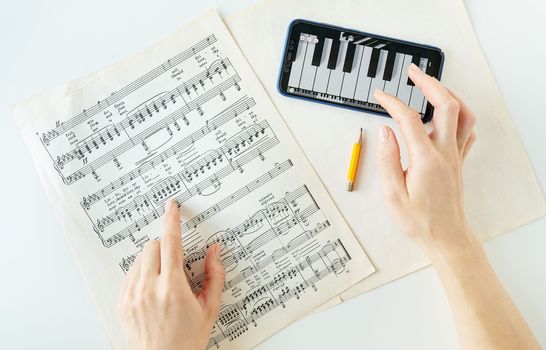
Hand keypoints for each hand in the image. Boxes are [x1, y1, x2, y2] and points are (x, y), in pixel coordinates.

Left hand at [117, 200, 224, 349]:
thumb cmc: (187, 339)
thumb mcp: (209, 308)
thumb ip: (215, 276)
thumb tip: (214, 251)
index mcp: (173, 288)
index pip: (170, 243)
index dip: (171, 220)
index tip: (171, 207)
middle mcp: (150, 289)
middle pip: (152, 246)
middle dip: (165, 246)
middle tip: (175, 261)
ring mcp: (132, 296)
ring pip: (139, 258)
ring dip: (153, 259)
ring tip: (164, 280)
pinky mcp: (122, 302)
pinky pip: (129, 273)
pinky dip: (141, 272)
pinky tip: (152, 288)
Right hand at [374, 63, 477, 260]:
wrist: (446, 237)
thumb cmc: (419, 221)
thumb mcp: (392, 194)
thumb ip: (388, 159)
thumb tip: (384, 132)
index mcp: (426, 159)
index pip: (409, 119)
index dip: (393, 102)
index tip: (380, 95)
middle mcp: (445, 153)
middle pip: (446, 105)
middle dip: (429, 83)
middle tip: (413, 72)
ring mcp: (455, 156)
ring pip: (463, 114)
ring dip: (449, 94)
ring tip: (432, 85)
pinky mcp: (459, 162)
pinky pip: (467, 130)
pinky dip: (459, 115)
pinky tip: (448, 114)